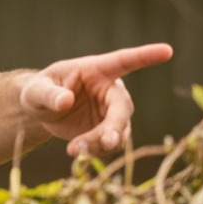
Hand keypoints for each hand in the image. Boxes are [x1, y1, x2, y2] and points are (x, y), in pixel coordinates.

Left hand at [19, 43, 171, 155]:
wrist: (40, 111)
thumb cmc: (38, 91)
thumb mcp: (36, 90)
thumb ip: (49, 94)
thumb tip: (65, 101)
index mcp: (96, 70)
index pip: (123, 61)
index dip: (145, 56)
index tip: (167, 50)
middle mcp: (110, 90)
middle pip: (123, 107)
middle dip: (115, 125)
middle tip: (106, 141)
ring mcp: (112, 112)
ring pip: (119, 130)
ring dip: (102, 143)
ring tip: (75, 150)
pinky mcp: (109, 130)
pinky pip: (112, 144)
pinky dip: (97, 151)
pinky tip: (78, 153)